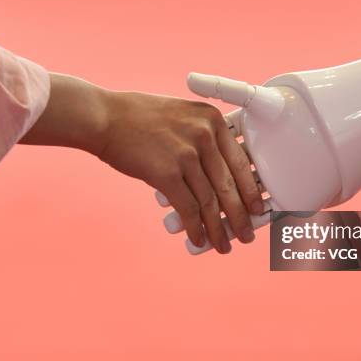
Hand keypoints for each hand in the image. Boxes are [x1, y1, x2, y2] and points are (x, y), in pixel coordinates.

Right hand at [21, 73, 262, 253]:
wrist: (103, 117)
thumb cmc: (138, 117)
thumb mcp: (181, 114)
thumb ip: (202, 137)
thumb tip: (216, 174)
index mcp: (212, 120)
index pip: (241, 162)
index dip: (250, 190)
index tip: (257, 209)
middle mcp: (204, 135)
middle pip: (229, 185)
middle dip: (241, 216)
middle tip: (247, 235)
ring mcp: (186, 154)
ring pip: (211, 201)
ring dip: (219, 229)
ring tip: (224, 246)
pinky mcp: (166, 173)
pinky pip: (188, 208)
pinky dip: (196, 228)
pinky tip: (199, 240)